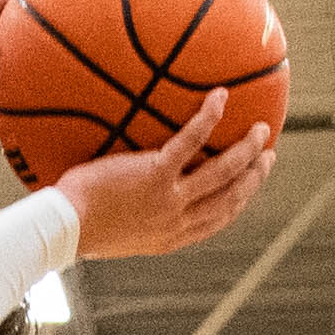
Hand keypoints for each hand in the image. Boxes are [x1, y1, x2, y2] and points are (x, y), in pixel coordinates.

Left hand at [57, 99, 279, 261]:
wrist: (65, 229)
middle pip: (230, 198)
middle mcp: (177, 221)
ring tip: (262, 129)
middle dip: (254, 177)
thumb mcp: (116, 232)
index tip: (251, 186)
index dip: (240, 202)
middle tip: (269, 155)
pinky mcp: (154, 175)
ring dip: (246, 150)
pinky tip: (220, 97)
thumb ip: (135, 218)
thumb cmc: (78, 228)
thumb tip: (131, 200)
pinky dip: (208, 118)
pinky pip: (190, 141)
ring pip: (223, 172)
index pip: (217, 220)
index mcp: (170, 237)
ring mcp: (169, 198)